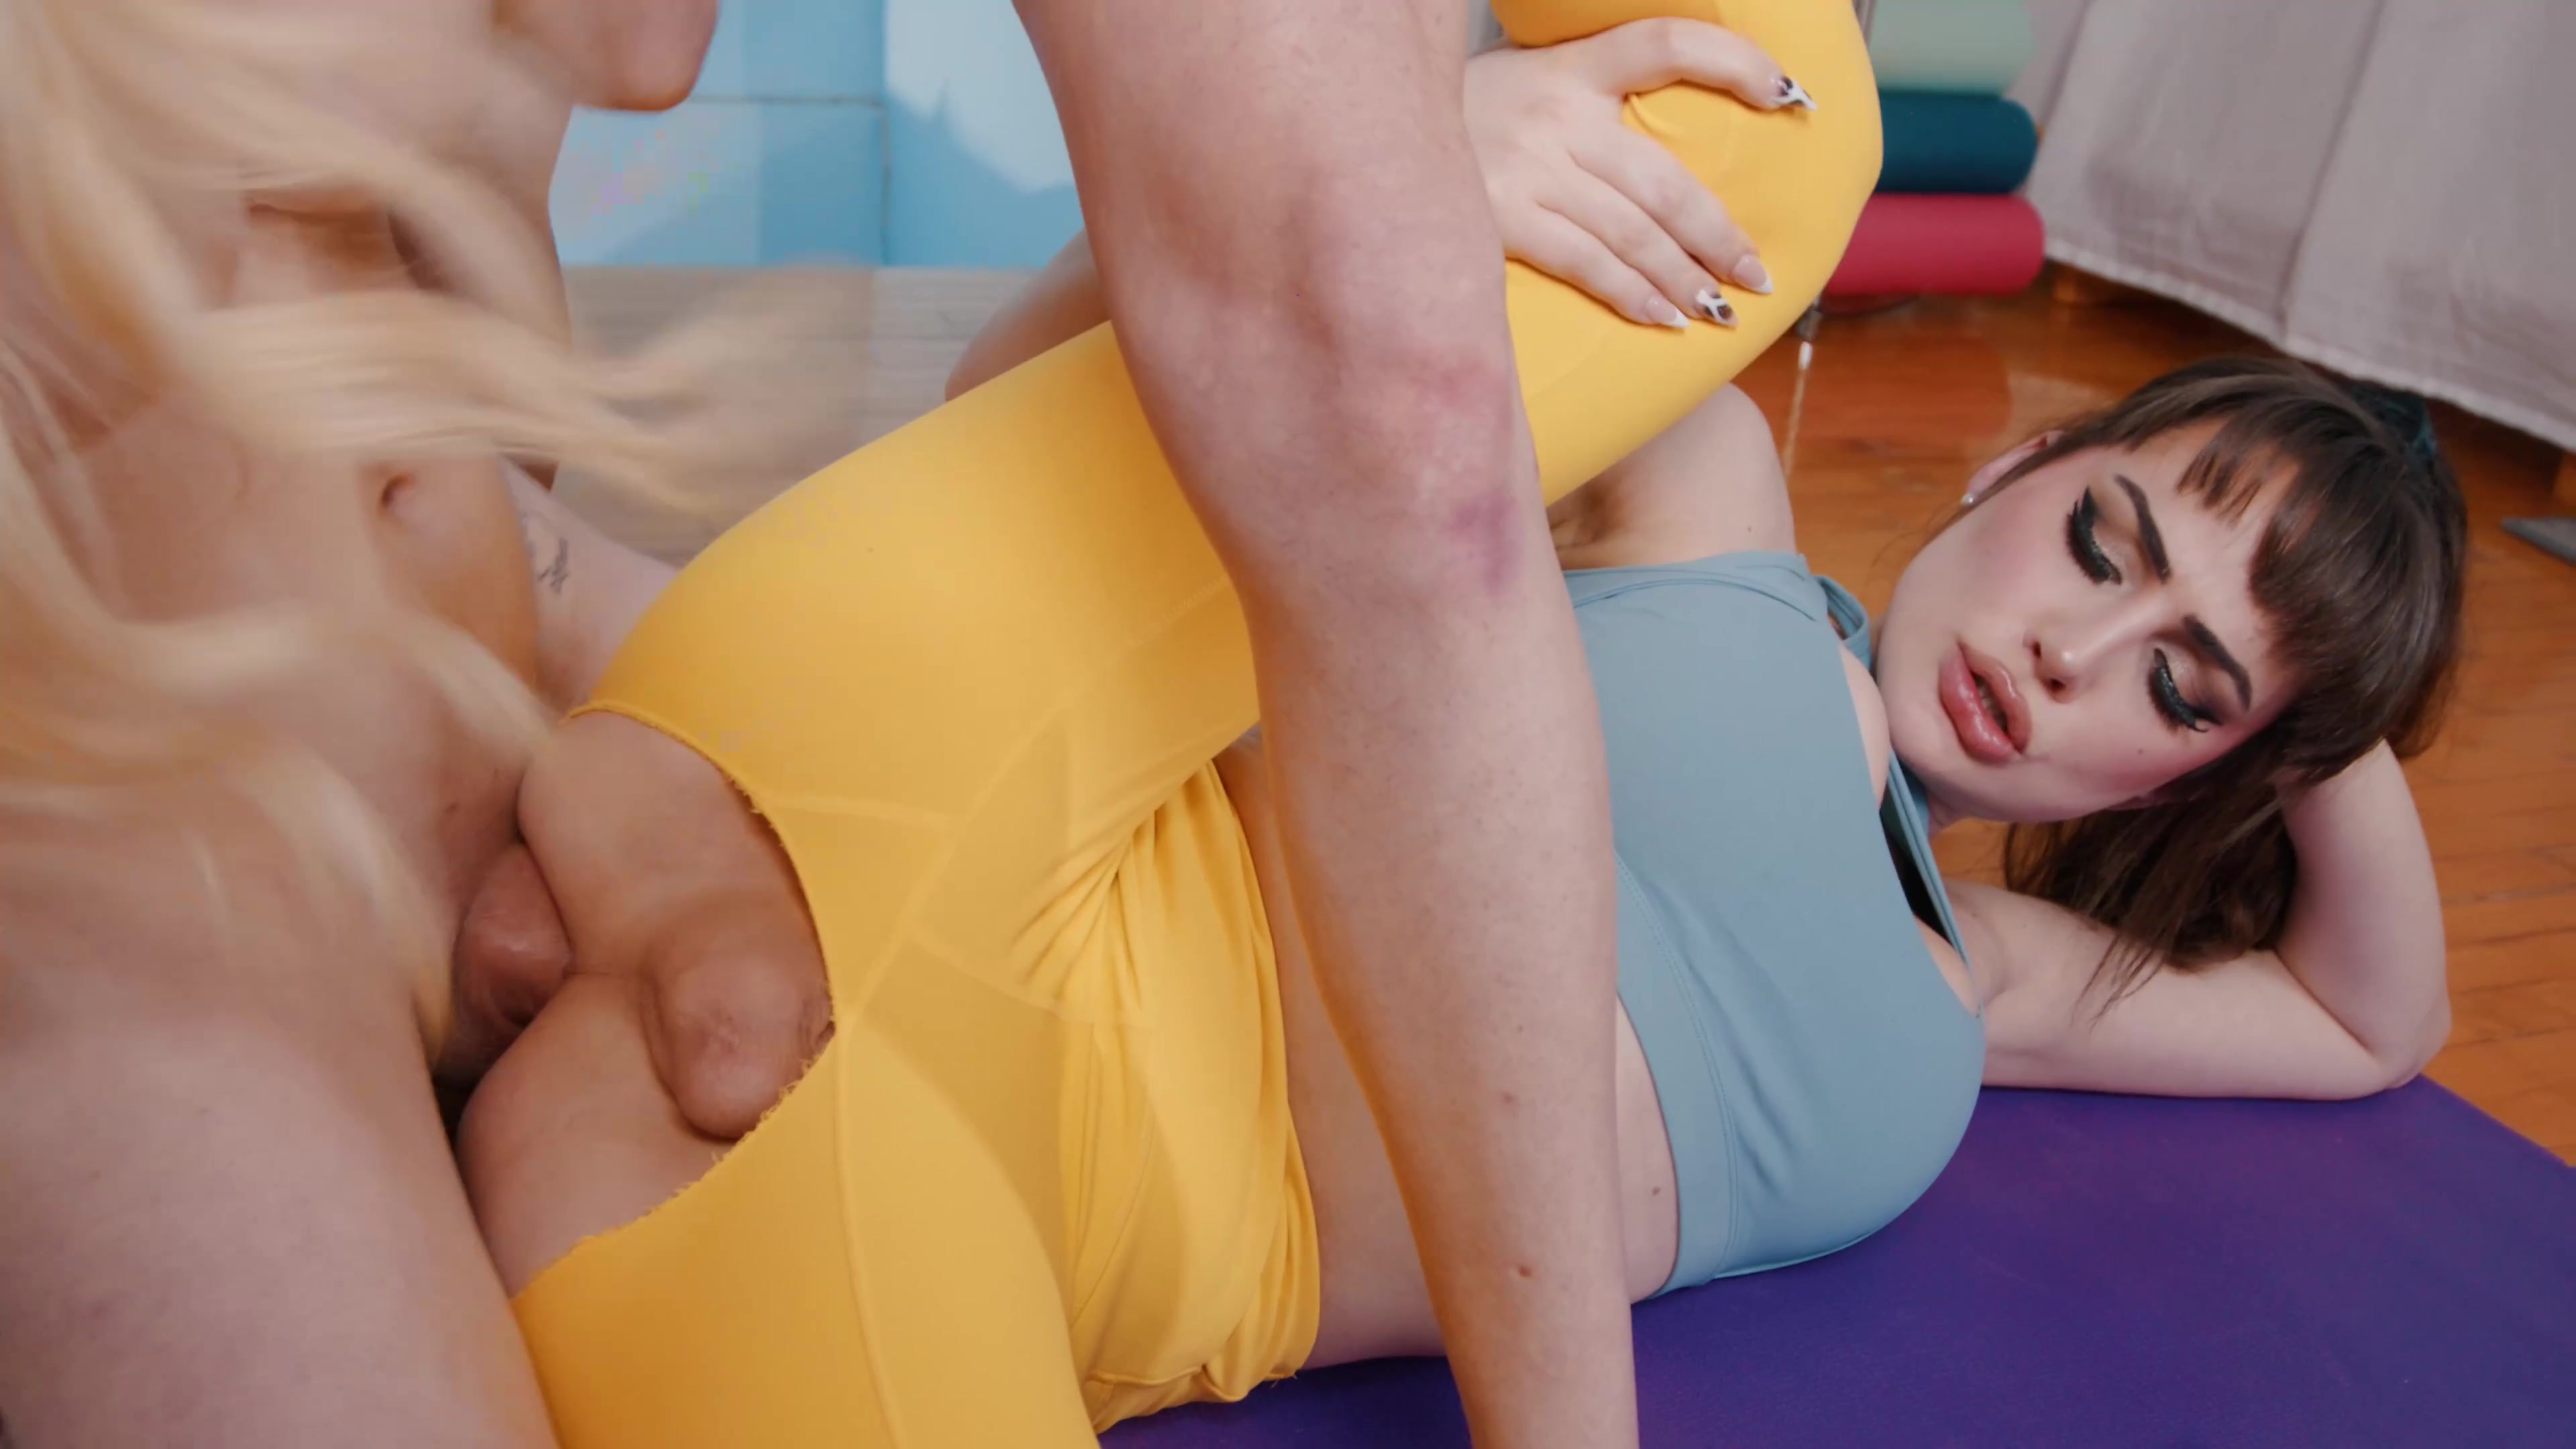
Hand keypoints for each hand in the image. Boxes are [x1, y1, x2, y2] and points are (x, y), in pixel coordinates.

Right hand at [1464, 18, 1808, 328]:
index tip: (1790, 95)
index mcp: (1568, 66)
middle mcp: (1555, 114)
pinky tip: (1663, 319)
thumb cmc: (1459, 123)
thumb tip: (1660, 148)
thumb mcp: (1520, 82)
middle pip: (1665, 180)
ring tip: (1719, 308)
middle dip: (1720, 235)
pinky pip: (1585, 264)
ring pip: (1634, 232)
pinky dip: (1632, 295)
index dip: (1737, 62)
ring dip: (1685, 279)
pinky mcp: (1499, 220)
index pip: (1667, 42)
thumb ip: (1583, 100)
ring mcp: (1527, 169)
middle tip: (1757, 274)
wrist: (1361, 136)